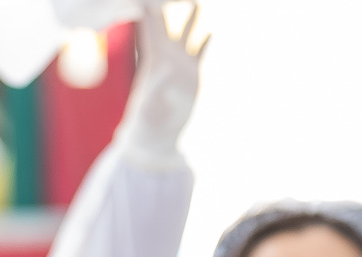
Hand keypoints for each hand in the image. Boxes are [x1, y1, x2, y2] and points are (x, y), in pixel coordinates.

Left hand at [117, 1, 208, 166]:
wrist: (157, 137)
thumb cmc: (149, 124)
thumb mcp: (152, 108)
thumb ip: (159, 92)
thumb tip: (166, 79)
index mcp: (154, 56)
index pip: (150, 22)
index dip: (151, 5)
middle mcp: (167, 55)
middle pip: (167, 19)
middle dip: (170, 3)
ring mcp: (180, 63)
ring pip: (187, 31)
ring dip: (191, 15)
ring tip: (196, 1)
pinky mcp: (192, 75)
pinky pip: (200, 52)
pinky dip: (206, 41)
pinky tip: (212, 32)